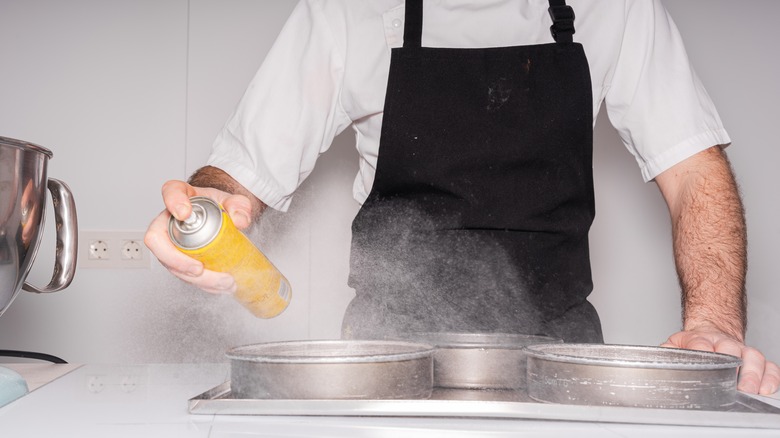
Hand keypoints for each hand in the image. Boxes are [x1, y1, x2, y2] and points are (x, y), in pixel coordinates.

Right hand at [143, 179, 253, 293]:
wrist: (223, 217)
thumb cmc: (220, 205)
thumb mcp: (235, 201)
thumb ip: (241, 206)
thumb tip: (239, 221)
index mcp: (182, 195)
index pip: (171, 192)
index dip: (173, 203)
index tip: (184, 214)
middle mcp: (169, 219)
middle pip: (157, 240)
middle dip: (177, 260)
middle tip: (199, 269)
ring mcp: (171, 242)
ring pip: (170, 264)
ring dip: (196, 278)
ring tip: (223, 281)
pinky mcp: (179, 260)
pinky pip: (184, 274)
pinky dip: (203, 284)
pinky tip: (220, 286)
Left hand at [662, 329, 779, 394]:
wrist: (711, 333)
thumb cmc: (693, 345)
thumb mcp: (674, 346)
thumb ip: (665, 354)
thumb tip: (656, 363)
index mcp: (701, 339)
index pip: (701, 344)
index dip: (703, 352)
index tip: (704, 360)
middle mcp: (724, 343)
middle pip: (731, 350)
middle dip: (733, 365)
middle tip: (732, 383)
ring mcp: (742, 351)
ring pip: (753, 357)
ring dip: (753, 374)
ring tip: (750, 389)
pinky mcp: (755, 360)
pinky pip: (769, 366)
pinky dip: (771, 377)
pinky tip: (766, 388)